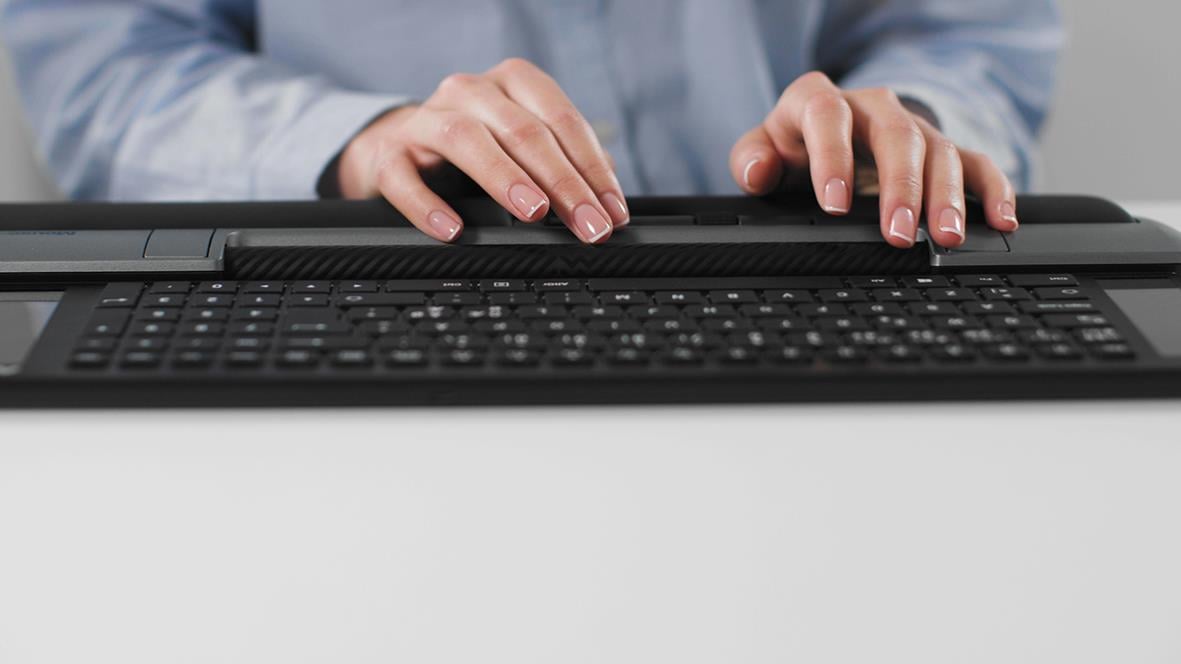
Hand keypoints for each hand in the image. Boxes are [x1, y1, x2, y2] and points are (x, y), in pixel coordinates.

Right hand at [336, 58, 628, 243]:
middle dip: (563, 183)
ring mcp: (426, 119)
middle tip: (588, 225)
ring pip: (465, 138)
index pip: (561, 120)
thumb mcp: (521, 147)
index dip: (592, 168)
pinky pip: (404, 176)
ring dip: (504, 177)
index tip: (613, 212)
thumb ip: (563, 165)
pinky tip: (453, 230)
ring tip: (534, 212)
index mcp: (512, 84)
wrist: (398, 148)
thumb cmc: (476, 150)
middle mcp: (470, 92)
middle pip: (522, 131)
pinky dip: (428, 204)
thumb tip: (607, 203)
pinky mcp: (389, 154)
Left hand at [730, 71, 1019, 248]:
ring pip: (937, 151)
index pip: (827, 115)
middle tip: (898, 234)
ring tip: (946, 236)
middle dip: (900, 187)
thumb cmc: (794, 149)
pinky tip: (1000, 220)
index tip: (835, 204)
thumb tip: (756, 171)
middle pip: (894, 135)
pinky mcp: (942, 149)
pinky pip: (975, 163)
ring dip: (946, 196)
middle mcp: (871, 107)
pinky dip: (992, 190)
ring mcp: (911, 128)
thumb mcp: (763, 150)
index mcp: (819, 101)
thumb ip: (752, 159)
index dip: (833, 157)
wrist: (828, 136)